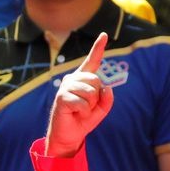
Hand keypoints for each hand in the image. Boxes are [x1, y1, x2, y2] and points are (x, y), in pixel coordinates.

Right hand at [46, 33, 112, 157]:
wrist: (69, 135)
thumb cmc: (84, 119)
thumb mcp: (101, 109)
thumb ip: (107, 98)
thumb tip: (107, 88)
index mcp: (83, 79)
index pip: (92, 61)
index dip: (98, 48)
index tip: (104, 35)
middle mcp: (73, 79)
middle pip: (96, 80)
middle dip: (96, 97)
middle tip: (87, 107)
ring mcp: (65, 87)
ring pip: (90, 92)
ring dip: (90, 106)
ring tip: (80, 111)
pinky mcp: (61, 97)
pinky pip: (83, 103)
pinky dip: (84, 112)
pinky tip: (75, 114)